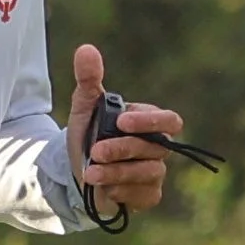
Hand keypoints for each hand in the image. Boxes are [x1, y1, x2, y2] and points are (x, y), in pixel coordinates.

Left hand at [66, 44, 182, 219]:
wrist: (75, 172)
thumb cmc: (87, 136)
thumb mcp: (84, 107)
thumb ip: (89, 80)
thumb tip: (86, 49)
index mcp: (149, 122)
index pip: (169, 120)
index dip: (150, 122)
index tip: (122, 123)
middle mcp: (158, 148)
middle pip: (155, 148)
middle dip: (123, 149)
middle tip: (96, 152)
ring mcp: (155, 172)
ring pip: (148, 173)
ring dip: (117, 173)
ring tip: (90, 174)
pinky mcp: (148, 195)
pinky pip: (144, 195)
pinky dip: (121, 191)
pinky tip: (105, 189)